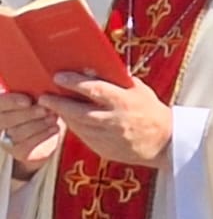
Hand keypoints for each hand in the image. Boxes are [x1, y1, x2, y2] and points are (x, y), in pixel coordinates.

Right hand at [0, 92, 64, 179]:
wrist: (48, 134)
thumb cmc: (43, 107)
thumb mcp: (38, 97)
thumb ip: (35, 91)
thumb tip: (45, 79)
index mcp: (3, 107)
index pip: (0, 104)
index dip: (10, 102)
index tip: (27, 100)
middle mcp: (1, 124)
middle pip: (6, 119)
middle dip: (28, 113)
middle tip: (45, 109)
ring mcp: (7, 140)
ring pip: (18, 132)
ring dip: (38, 123)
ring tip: (53, 117)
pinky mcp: (19, 152)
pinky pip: (27, 145)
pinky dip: (43, 135)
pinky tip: (55, 128)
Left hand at [38, 74, 172, 169]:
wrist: (162, 141)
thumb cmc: (151, 111)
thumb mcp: (139, 90)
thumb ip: (118, 81)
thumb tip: (96, 69)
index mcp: (125, 101)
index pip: (95, 89)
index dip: (74, 82)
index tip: (59, 76)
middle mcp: (114, 119)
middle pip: (79, 110)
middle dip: (59, 103)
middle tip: (44, 96)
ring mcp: (107, 136)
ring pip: (77, 125)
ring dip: (63, 115)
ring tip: (52, 106)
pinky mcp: (102, 148)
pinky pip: (82, 136)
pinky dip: (74, 126)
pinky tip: (69, 119)